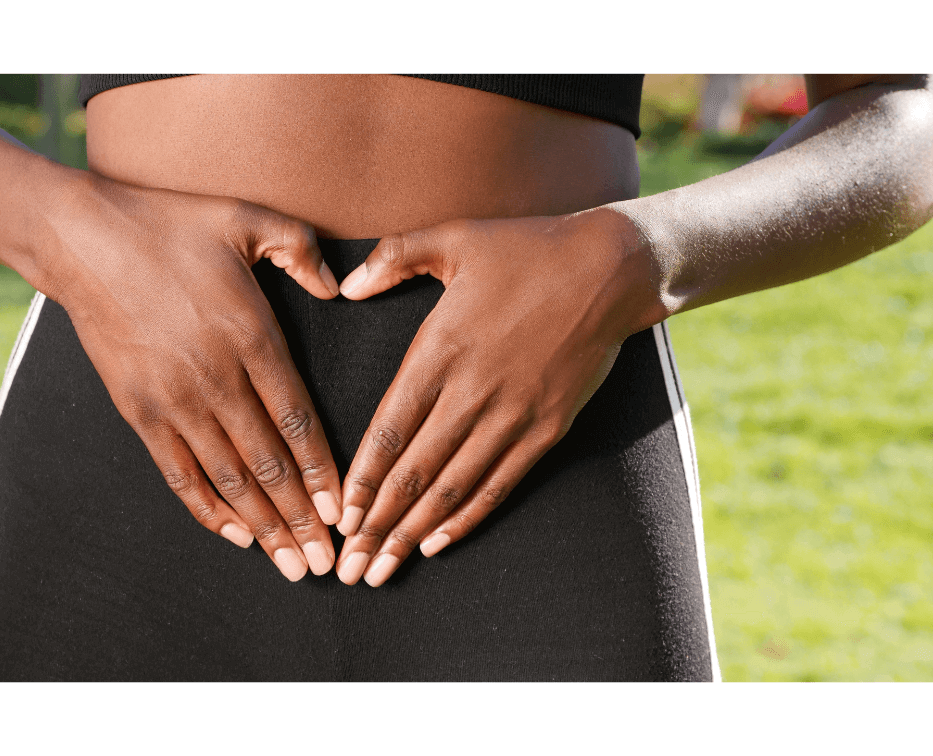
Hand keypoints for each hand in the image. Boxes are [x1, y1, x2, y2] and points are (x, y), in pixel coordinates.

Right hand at [47, 175, 343, 580]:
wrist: (82, 240)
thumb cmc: (170, 225)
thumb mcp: (246, 218)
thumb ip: (300, 250)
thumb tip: (338, 288)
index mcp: (250, 336)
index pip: (297, 419)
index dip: (323, 471)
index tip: (343, 511)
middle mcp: (215, 378)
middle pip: (269, 464)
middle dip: (301, 518)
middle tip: (329, 562)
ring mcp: (172, 400)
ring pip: (228, 479)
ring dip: (263, 526)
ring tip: (291, 564)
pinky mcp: (137, 411)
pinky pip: (179, 473)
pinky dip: (207, 509)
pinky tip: (235, 536)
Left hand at [332, 208, 661, 585]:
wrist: (609, 269)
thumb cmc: (526, 250)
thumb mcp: (453, 237)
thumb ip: (393, 258)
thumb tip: (346, 287)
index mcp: (442, 348)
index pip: (391, 427)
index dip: (362, 477)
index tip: (339, 516)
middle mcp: (473, 390)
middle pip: (414, 471)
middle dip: (377, 523)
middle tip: (349, 566)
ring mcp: (512, 414)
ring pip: (453, 486)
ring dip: (414, 531)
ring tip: (383, 568)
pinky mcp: (546, 428)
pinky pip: (500, 482)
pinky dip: (468, 516)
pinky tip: (438, 542)